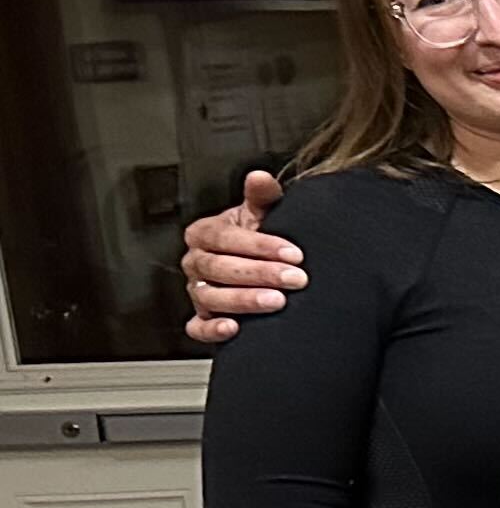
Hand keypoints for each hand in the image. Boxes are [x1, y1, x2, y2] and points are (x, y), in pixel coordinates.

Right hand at [181, 168, 302, 343]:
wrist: (265, 268)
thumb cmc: (261, 237)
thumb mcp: (263, 214)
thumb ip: (262, 196)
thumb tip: (260, 177)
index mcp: (205, 234)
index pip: (223, 237)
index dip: (258, 244)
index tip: (294, 252)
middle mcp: (197, 263)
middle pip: (218, 268)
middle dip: (259, 273)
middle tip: (295, 279)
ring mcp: (198, 292)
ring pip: (210, 297)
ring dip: (244, 300)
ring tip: (277, 301)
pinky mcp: (202, 319)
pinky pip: (198, 328)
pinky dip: (212, 330)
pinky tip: (235, 328)